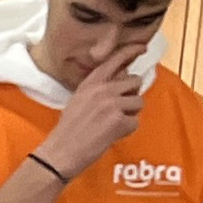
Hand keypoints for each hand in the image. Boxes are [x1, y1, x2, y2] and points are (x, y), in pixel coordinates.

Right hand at [36, 54, 146, 180]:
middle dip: (131, 95)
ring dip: (130, 114)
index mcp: (90, 83)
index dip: (131, 51)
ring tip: (112, 124)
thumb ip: (99, 87)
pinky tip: (111, 135)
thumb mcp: (79, 100)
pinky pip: (135, 122)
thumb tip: (123, 77)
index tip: (142, 48)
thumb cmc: (68, 130)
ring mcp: (111, 104)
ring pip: (139, 102)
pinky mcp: (119, 121)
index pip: (115, 60)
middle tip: (118, 109)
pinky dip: (126, 130)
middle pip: (135, 81)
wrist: (60, 153)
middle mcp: (102, 89)